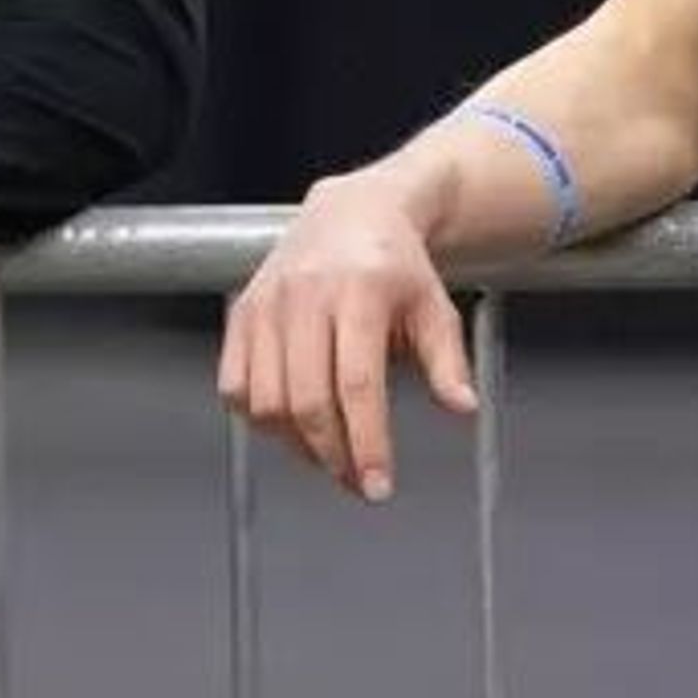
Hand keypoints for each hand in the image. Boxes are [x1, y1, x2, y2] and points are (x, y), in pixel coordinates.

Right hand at [216, 176, 478, 501]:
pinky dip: (257, 417)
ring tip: (328, 454)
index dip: (366, 443)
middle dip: (333, 456)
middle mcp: (307, 295)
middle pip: (308, 400)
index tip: (378, 484)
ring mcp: (268, 304)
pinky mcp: (242, 312)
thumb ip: (448, 361)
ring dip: (296, 444)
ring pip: (267, 401)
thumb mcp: (435, 306)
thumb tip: (462, 408)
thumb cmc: (395, 264)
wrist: (352, 212)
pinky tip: (290, 423)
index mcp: (360, 291)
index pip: (357, 384)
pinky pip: (234, 385)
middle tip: (356, 482)